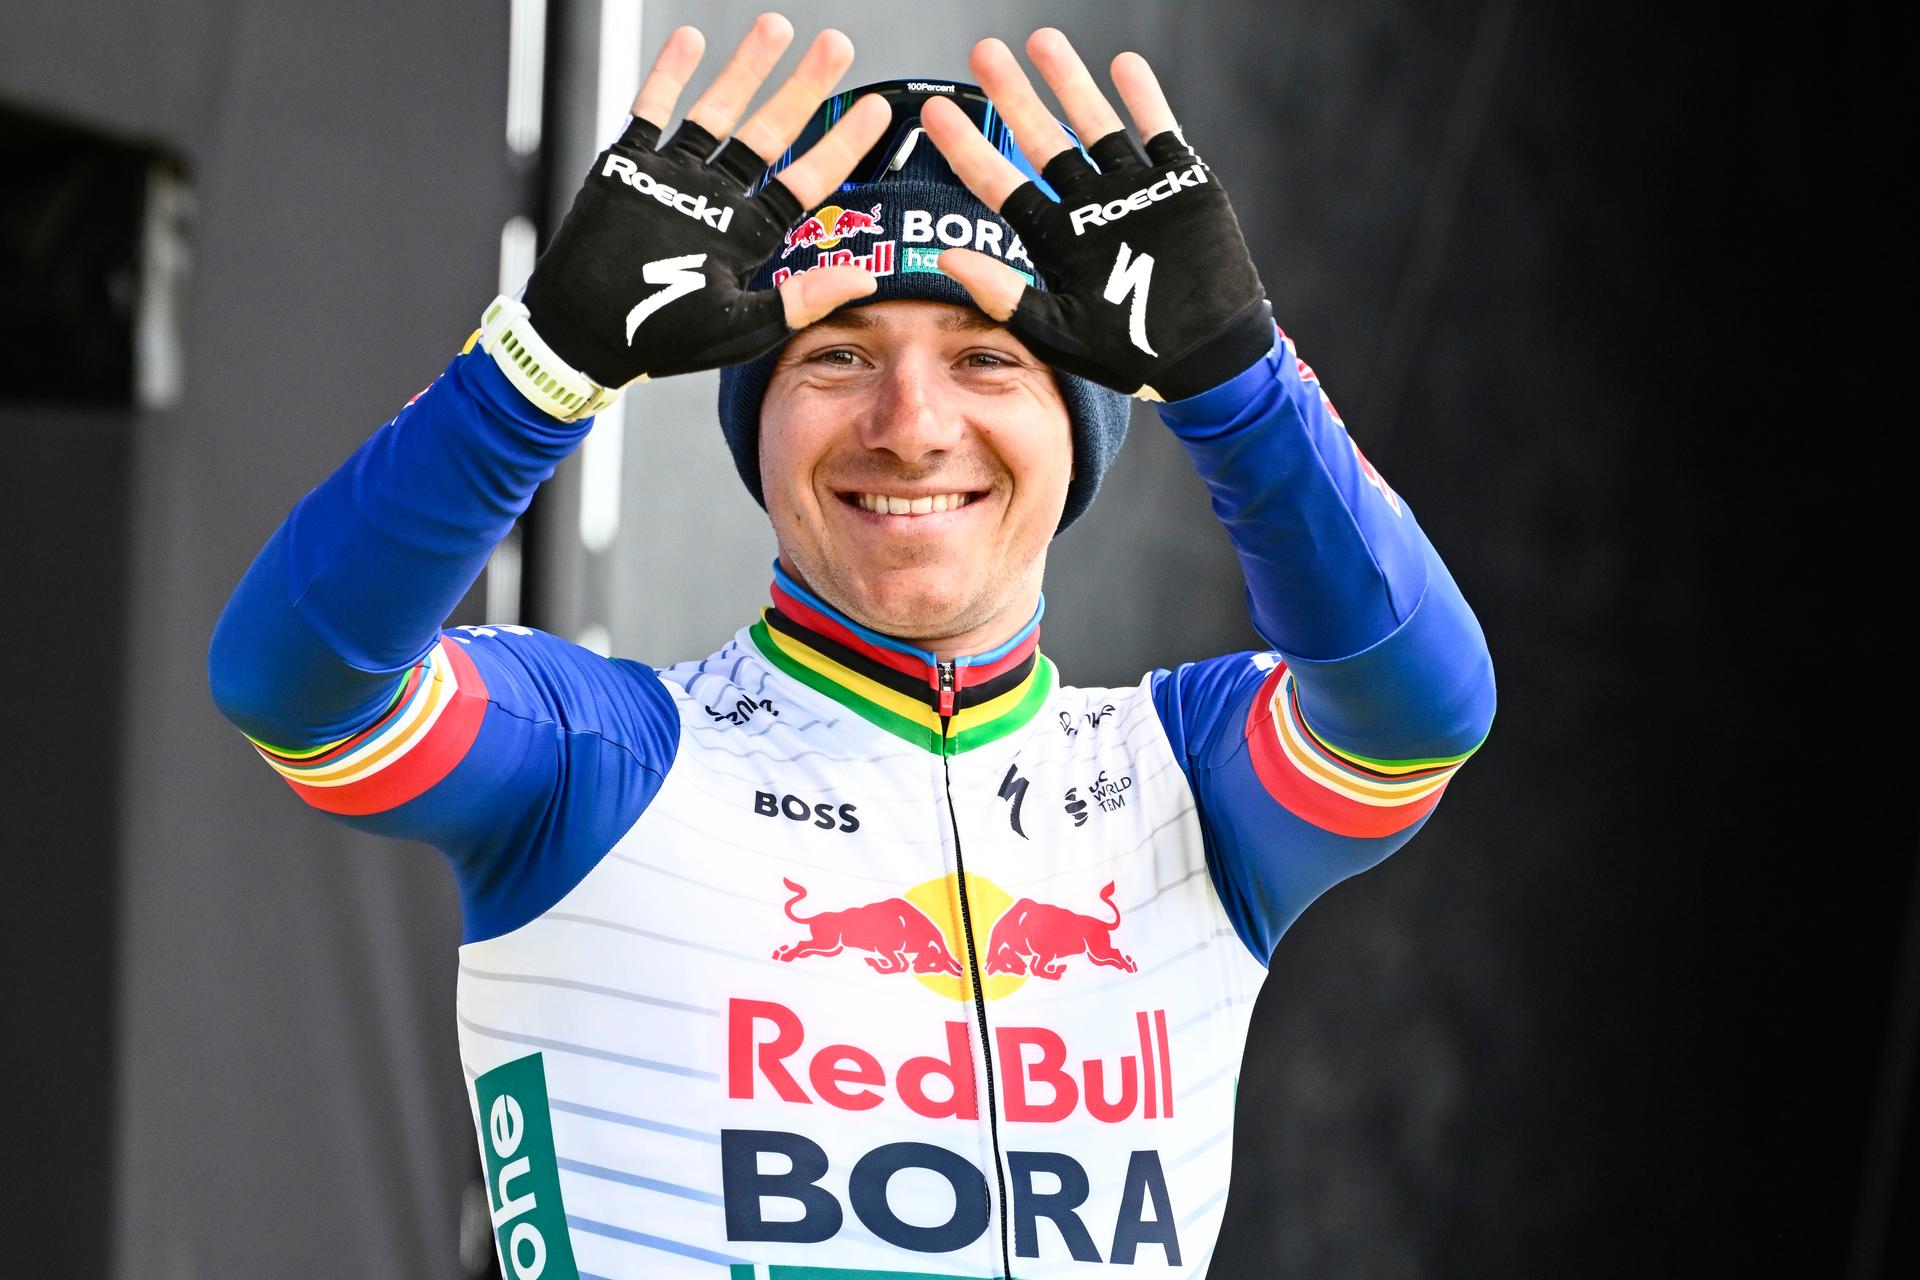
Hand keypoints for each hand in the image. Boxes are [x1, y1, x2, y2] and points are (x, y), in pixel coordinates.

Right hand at [520, 14, 889, 387]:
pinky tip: (692, 41)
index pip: (806, 180)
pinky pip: (651, 111)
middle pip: (770, 132)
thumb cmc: (659, 341)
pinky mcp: (628, 168)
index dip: (842, 144)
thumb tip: (865, 278)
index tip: (877, 110)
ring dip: (746, 69)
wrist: (582, 336)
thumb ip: (801, 298)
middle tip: (837, 45)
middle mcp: (718, 199)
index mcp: (748, 235)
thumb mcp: (741, 327)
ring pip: (717, 111)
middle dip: (804, 88)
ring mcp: (674, 179)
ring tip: (776, 28)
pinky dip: (669, 77)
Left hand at [922, 31, 1271, 400]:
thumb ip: (1006, 295)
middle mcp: (1088, 208)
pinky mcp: (1181, 185)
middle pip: (1041, 141)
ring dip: (1070, 83)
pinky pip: (1160, 132)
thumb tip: (946, 259)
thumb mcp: (1061, 332)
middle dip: (1013, 96)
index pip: (999, 184)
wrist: (1209, 355)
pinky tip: (1123, 65)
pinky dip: (1144, 100)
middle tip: (984, 53)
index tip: (935, 111)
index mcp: (1056, 240)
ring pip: (1095, 124)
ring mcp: (1134, 192)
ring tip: (1042, 39)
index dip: (967, 147)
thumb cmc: (1133, 353)